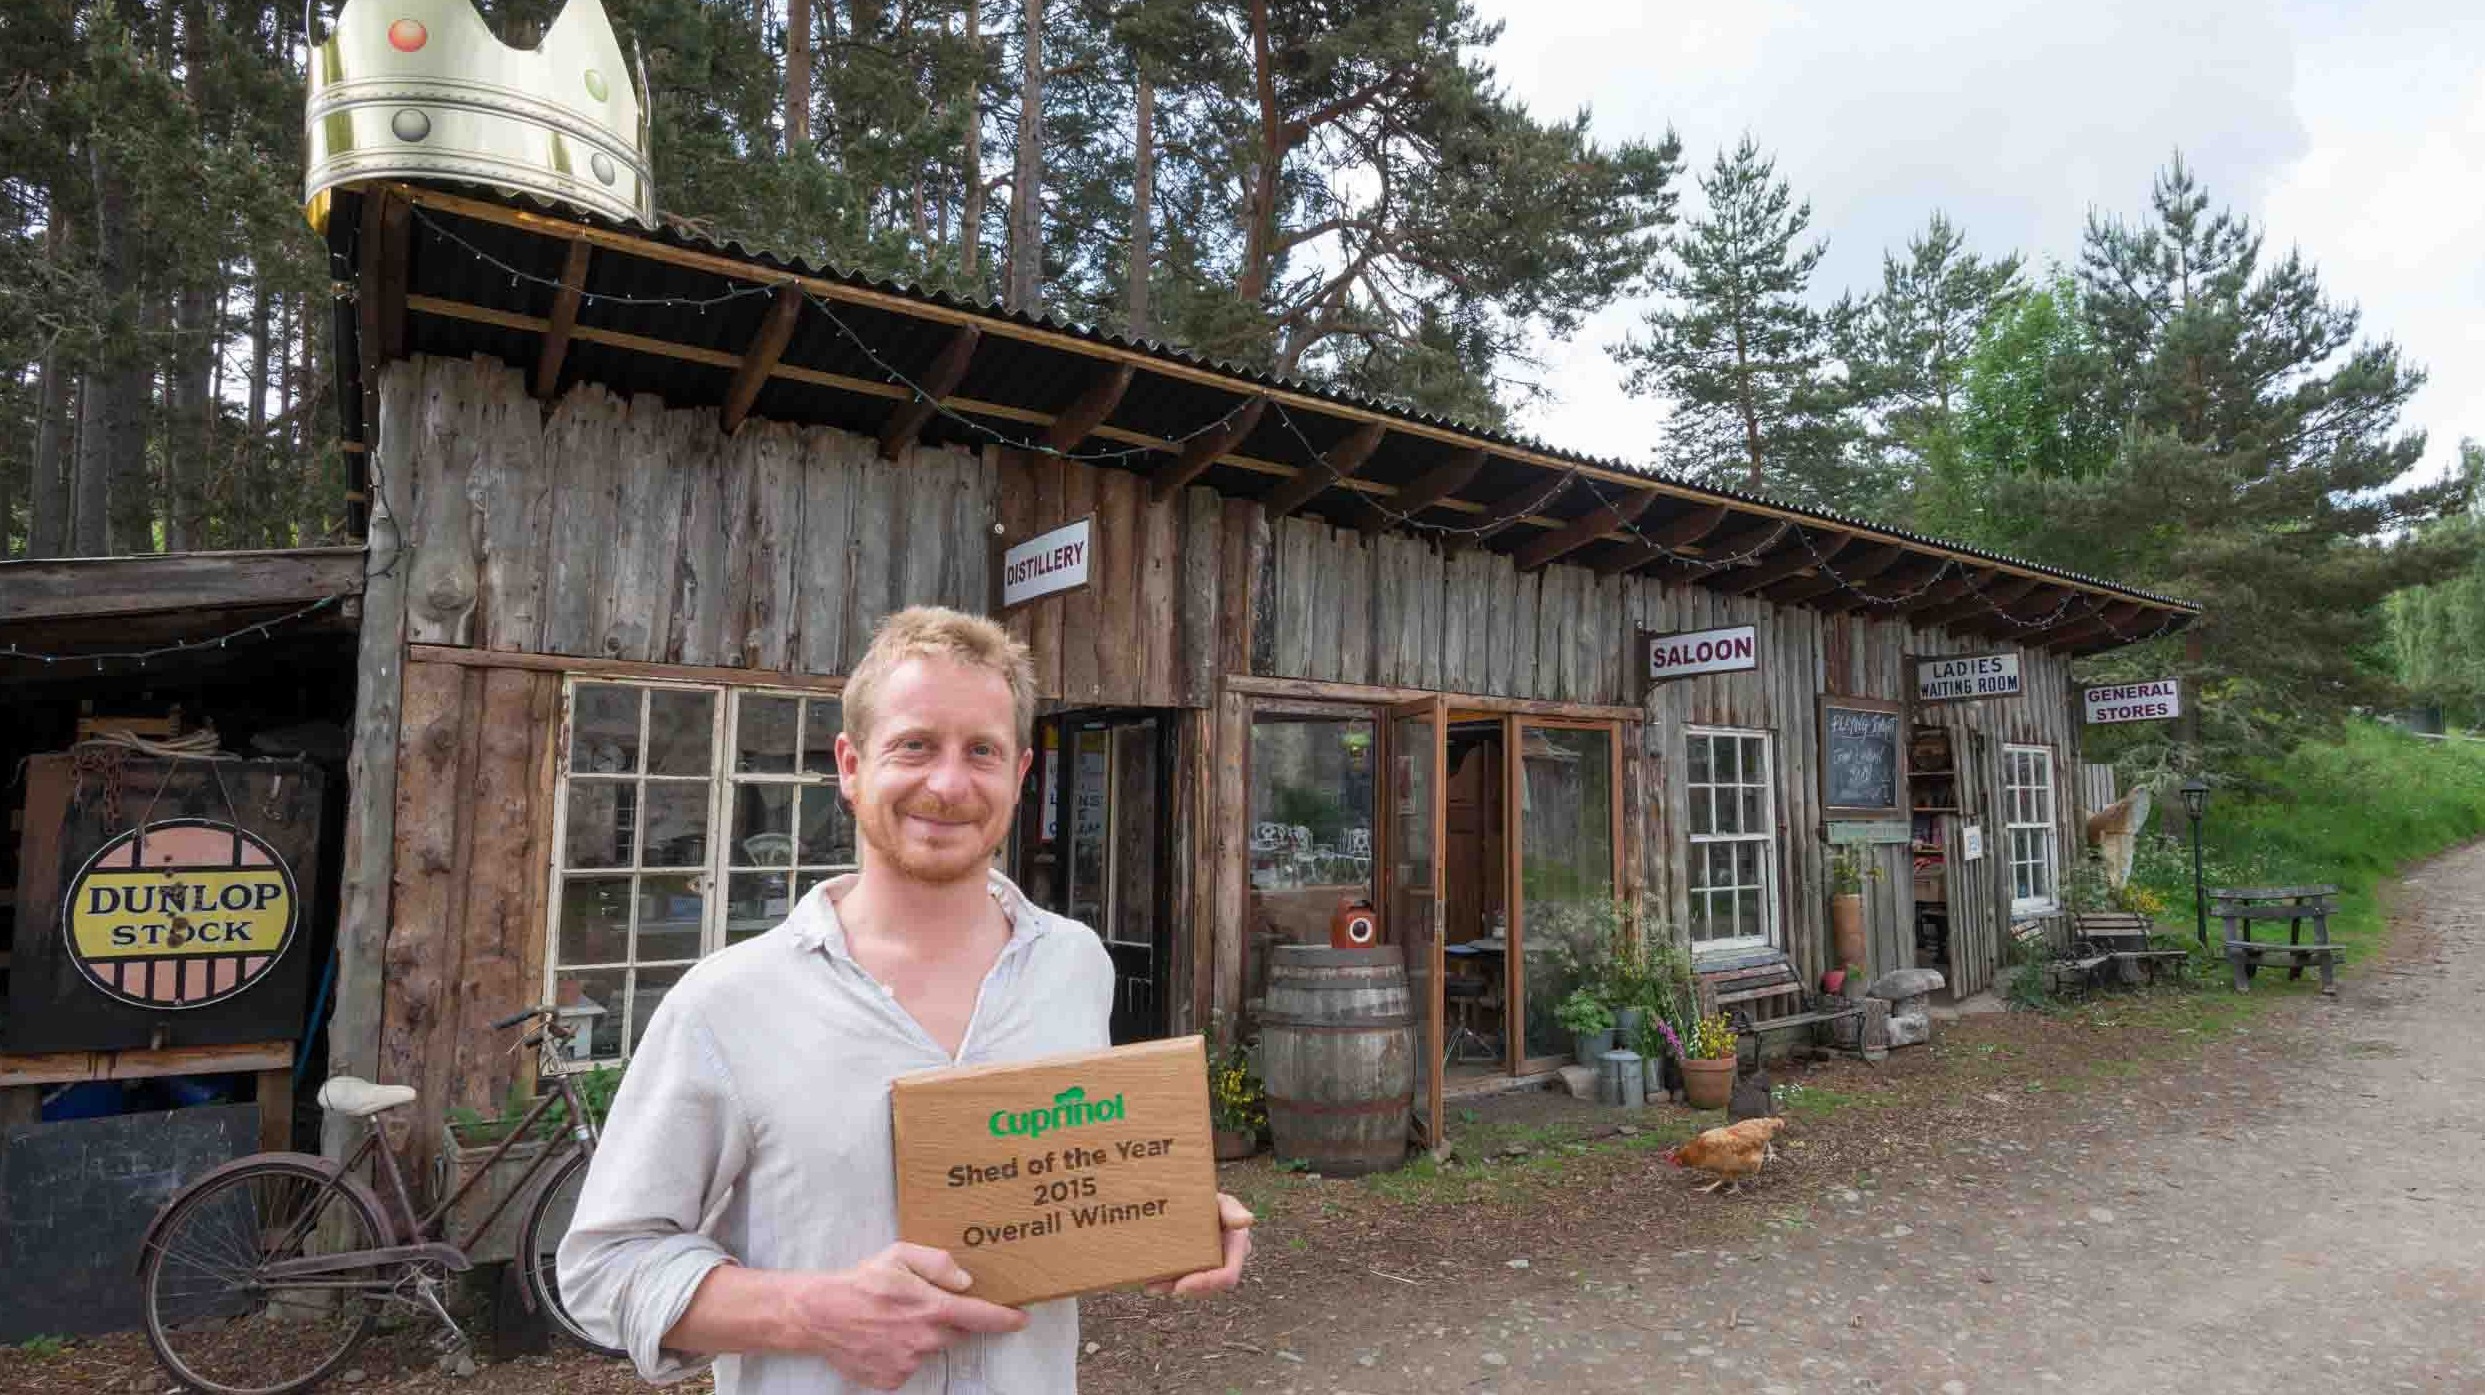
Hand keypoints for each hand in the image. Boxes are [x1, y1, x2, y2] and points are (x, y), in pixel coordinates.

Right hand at [784, 1243, 1027, 1389]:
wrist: (819, 1314)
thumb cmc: (861, 1281)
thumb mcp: (900, 1255)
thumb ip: (938, 1263)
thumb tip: (966, 1281)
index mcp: (931, 1308)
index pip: (981, 1316)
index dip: (1005, 1318)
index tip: (1020, 1318)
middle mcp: (924, 1340)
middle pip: (955, 1333)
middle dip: (946, 1320)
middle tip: (920, 1306)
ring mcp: (908, 1364)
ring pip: (930, 1350)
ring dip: (921, 1337)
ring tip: (893, 1320)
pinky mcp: (892, 1380)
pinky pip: (909, 1366)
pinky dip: (902, 1354)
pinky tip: (882, 1338)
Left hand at [1149, 1193, 1253, 1297]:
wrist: (1192, 1198)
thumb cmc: (1210, 1199)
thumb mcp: (1221, 1201)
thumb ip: (1232, 1209)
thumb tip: (1246, 1221)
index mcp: (1236, 1248)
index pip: (1227, 1275)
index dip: (1207, 1284)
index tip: (1181, 1286)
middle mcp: (1224, 1262)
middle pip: (1206, 1287)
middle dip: (1183, 1288)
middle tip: (1157, 1286)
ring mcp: (1208, 1266)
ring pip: (1190, 1286)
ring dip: (1170, 1287)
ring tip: (1150, 1284)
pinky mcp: (1191, 1265)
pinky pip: (1180, 1278)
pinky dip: (1164, 1281)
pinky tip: (1149, 1280)